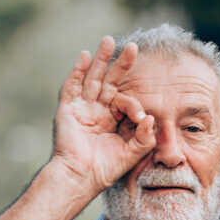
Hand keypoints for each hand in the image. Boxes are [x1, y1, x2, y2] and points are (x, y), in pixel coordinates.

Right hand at [50, 36, 155, 195]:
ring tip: (109, 40)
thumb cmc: (105, 170)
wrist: (81, 179)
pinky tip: (86, 56)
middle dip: (121, 64)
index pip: (125, 101)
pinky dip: (77, 71)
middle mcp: (97, 111)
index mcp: (112, 120)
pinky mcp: (67, 110)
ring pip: (92, 78)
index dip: (134, 106)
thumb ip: (145, 138)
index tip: (140, 120)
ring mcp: (82, 108)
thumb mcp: (132, 153)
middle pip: (110, 81)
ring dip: (101, 59)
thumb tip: (152, 119)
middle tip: (133, 46)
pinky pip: (72, 86)